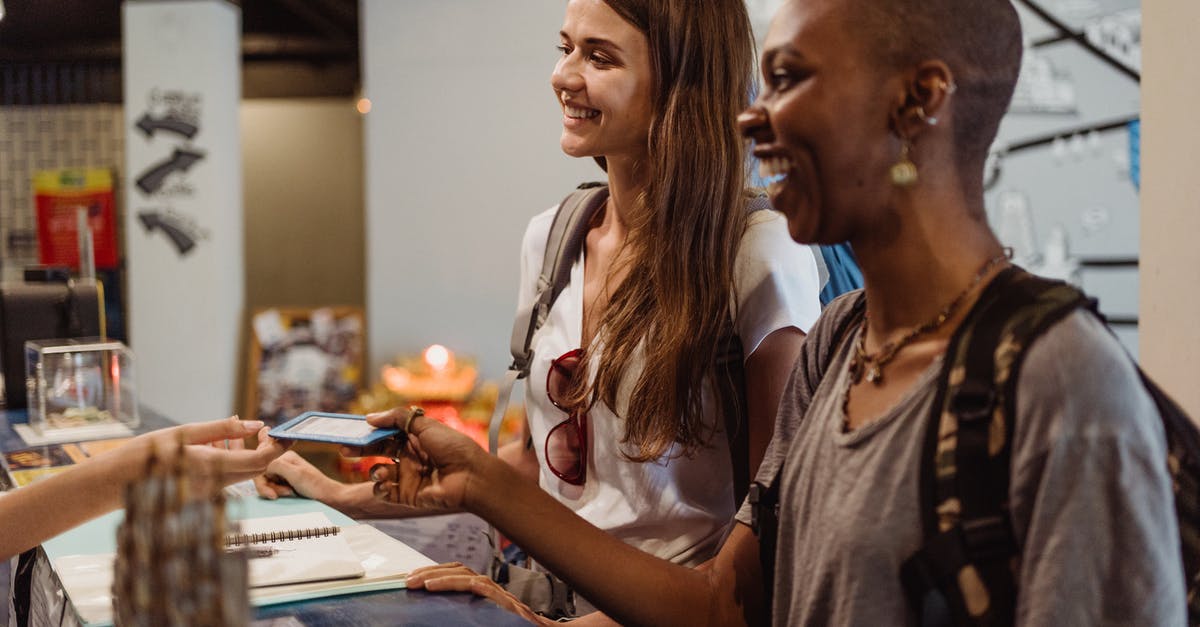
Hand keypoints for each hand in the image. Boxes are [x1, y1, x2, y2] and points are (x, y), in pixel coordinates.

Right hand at [131, 416, 288, 487]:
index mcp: (212, 467)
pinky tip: (211, 450)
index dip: (279, 447)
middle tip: (263, 430)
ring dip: (247, 455)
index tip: (287, 433)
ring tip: (228, 437)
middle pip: (256, 469)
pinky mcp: (202, 496)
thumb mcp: (185, 433)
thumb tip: (255, 424)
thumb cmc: (147, 453)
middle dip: (266, 450)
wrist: (117, 483)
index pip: (261, 461)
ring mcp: (209, 494)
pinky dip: (229, 462)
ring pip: (242, 474)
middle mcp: (214, 485)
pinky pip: (226, 478)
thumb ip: (223, 429)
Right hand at [254, 451, 339, 500]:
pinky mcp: (285, 482)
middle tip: (286, 493)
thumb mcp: (295, 474)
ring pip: (266, 483)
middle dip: (270, 487)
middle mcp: (282, 462)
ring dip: (275, 491)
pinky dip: (277, 493)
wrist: (328, 497)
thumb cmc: (315, 486)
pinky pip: (272, 488)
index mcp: (284, 455)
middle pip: (262, 476)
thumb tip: (262, 464)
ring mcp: (283, 472)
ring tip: (290, 493)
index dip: (264, 481)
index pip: (261, 467)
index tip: (273, 493)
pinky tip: (289, 495)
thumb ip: (276, 465)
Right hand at [361, 407, 489, 509]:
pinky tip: (386, 484)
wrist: (470, 477)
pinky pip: (384, 493)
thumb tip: (370, 418)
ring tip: (381, 472)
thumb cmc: (454, 448)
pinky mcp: (407, 495)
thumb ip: (397, 418)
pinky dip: (380, 489)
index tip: (352, 429)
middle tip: (345, 448)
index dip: (369, 431)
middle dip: (360, 450)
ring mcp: (407, 476)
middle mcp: (409, 457)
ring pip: (378, 473)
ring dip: (374, 472)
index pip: (385, 433)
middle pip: (377, 451)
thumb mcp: (426, 424)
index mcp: (415, 438)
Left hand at [405, 562, 553, 625]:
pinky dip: (456, 584)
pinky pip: (479, 588)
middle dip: (431, 571)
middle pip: (459, 570)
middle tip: (407, 580)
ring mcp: (499, 595)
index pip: (457, 575)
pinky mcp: (505, 604)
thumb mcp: (483, 622)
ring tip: (417, 582)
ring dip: (439, 575)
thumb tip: (437, 616)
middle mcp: (492, 591)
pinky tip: (435, 586)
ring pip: (466, 575)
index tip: (410, 577)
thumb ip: (465, 615)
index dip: (434, 572)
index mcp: (484, 595)